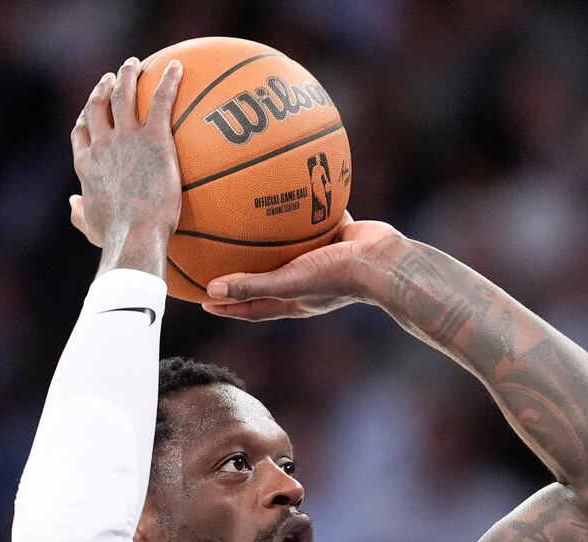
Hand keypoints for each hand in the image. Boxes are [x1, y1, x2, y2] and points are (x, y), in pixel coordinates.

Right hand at [69, 57, 182, 274]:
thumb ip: (80, 214)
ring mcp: (126, 138)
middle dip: (103, 88)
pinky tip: (178, 67)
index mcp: (87, 165)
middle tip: (112, 77)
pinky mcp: (153, 137)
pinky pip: (161, 100)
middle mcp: (102, 145)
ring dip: (128, 75)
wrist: (134, 235)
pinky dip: (168, 80)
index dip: (85, 117)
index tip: (90, 109)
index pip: (81, 133)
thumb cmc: (116, 239)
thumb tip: (72, 204)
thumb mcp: (92, 229)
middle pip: (98, 107)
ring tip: (135, 64)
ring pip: (123, 95)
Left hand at [200, 216, 404, 320]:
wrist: (384, 260)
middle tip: (217, 257)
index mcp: (292, 300)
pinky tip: (286, 187)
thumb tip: (210, 290)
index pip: (252, 307)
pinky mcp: (336, 237)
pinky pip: (311, 222)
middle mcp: (304, 282)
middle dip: (243, 271)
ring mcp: (321, 260)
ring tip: (249, 218)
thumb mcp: (289, 283)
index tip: (203, 300)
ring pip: (288, 248)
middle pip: (266, 278)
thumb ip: (251, 286)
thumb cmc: (337, 278)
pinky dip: (299, 209)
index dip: (228, 306)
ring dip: (271, 238)